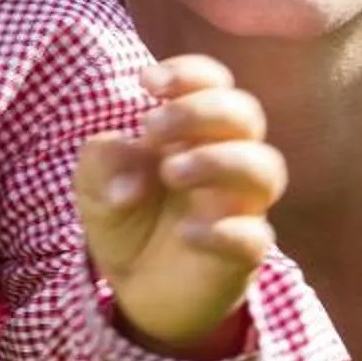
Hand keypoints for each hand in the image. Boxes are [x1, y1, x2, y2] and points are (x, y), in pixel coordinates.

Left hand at [76, 55, 283, 355]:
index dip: (190, 74)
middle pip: (245, 114)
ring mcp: (239, 206)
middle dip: (199, 110)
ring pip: (266, 168)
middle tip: (151, 128)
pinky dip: (224, 231)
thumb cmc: (124, 215)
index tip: (148, 84)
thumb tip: (130, 177)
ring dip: (219, 161)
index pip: (214, 83)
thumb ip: (104, 160)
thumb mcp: (95, 182)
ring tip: (170, 173)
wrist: (135, 287)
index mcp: (193, 130)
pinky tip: (186, 233)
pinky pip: (255, 237)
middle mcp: (225, 159)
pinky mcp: (243, 255)